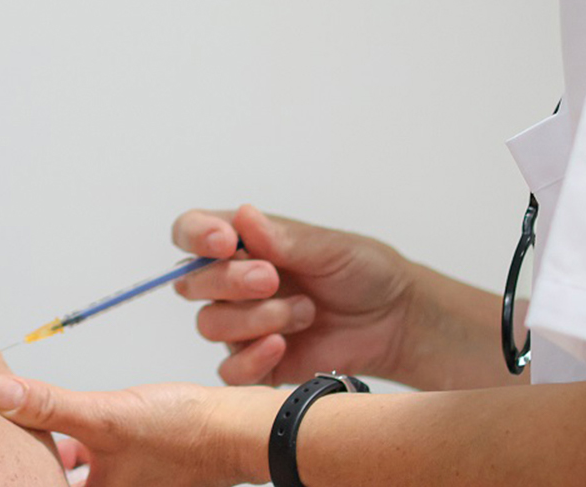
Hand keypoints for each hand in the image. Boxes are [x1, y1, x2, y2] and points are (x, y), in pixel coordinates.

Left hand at [0, 374, 284, 486]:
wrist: (238, 430)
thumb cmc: (184, 432)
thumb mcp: (106, 415)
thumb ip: (50, 406)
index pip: (42, 486)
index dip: (24, 473)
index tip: (1, 459)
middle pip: (61, 484)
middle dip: (39, 469)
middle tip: (17, 448)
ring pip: (84, 483)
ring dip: (60, 467)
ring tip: (40, 445)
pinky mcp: (140, 481)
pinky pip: (99, 477)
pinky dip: (82, 463)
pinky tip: (77, 444)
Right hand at [173, 204, 415, 386]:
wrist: (395, 320)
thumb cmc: (362, 272)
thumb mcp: (329, 247)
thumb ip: (282, 239)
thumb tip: (243, 216)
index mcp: (243, 243)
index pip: (191, 232)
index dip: (195, 236)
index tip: (224, 242)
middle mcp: (233, 283)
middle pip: (192, 283)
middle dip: (228, 280)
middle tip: (271, 278)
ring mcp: (242, 325)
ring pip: (210, 324)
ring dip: (254, 318)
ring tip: (303, 312)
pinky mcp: (257, 364)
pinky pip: (229, 370)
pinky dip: (251, 359)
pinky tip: (282, 346)